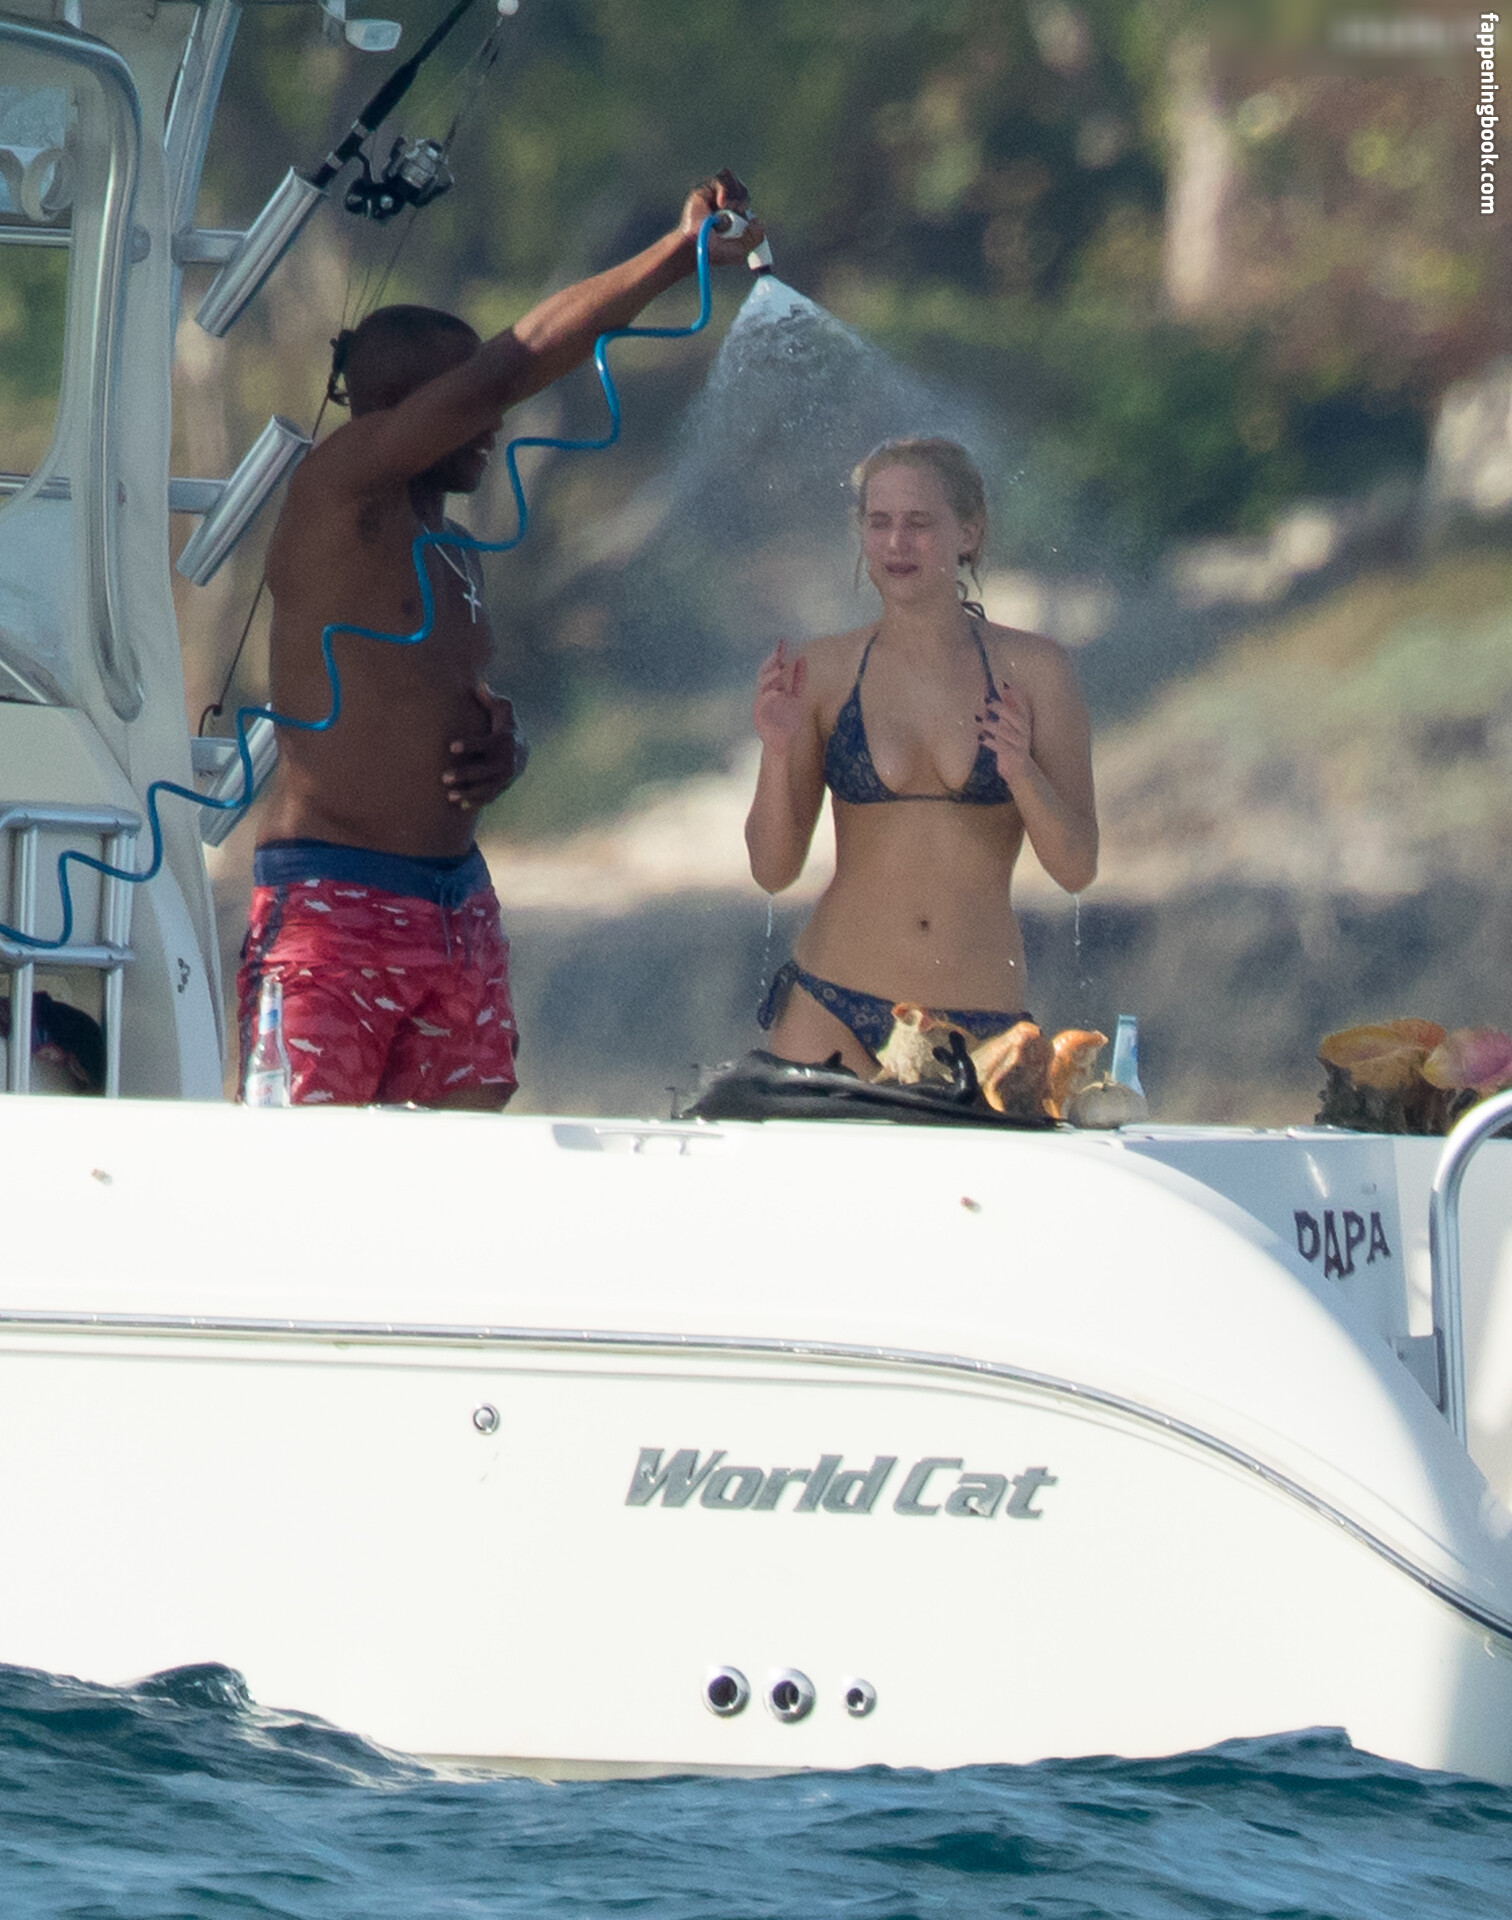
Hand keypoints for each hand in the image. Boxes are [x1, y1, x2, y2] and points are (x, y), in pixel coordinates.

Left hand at [443, 686, 528, 811]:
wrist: (523, 752)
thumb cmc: (506, 727)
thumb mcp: (503, 710)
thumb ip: (492, 700)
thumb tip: (480, 686)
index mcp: (503, 741)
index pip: (484, 744)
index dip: (468, 745)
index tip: (451, 747)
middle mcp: (505, 761)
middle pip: (484, 770)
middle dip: (465, 774)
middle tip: (444, 777)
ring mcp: (504, 778)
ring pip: (486, 788)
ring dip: (468, 793)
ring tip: (449, 795)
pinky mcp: (501, 788)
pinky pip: (489, 797)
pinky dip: (475, 802)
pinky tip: (458, 804)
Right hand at [681, 168, 765, 266]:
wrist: (696, 246)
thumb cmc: (716, 252)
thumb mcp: (742, 250)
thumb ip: (755, 238)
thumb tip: (757, 220)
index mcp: (733, 218)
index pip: (745, 201)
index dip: (746, 204)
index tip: (744, 215)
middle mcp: (723, 206)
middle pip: (741, 190)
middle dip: (743, 199)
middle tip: (739, 210)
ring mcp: (713, 198)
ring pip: (732, 181)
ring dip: (733, 195)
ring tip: (726, 208)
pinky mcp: (704, 191)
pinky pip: (721, 180)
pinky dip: (724, 190)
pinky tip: (721, 204)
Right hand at [753, 640, 806, 753]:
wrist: (781, 743)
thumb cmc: (788, 720)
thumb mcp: (796, 696)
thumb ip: (798, 679)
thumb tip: (802, 658)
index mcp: (771, 688)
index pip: (772, 667)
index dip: (776, 655)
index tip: (783, 642)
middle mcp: (763, 694)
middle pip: (764, 674)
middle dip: (771, 663)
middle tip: (778, 653)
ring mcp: (760, 705)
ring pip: (763, 687)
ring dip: (771, 677)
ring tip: (779, 668)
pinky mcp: (759, 716)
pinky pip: (764, 704)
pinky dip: (771, 696)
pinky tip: (779, 691)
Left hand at [976, 679, 1032, 783]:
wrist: (1021, 773)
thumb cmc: (1012, 747)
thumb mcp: (1009, 726)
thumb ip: (1008, 710)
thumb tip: (1005, 690)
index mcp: (1023, 722)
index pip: (1022, 704)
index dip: (1014, 693)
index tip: (1003, 682)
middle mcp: (1024, 731)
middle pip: (1015, 717)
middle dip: (1001, 708)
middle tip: (986, 702)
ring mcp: (1020, 744)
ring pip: (1007, 732)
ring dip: (992, 725)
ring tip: (978, 721)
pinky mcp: (1015, 756)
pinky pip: (1003, 748)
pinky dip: (991, 742)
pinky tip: (981, 739)